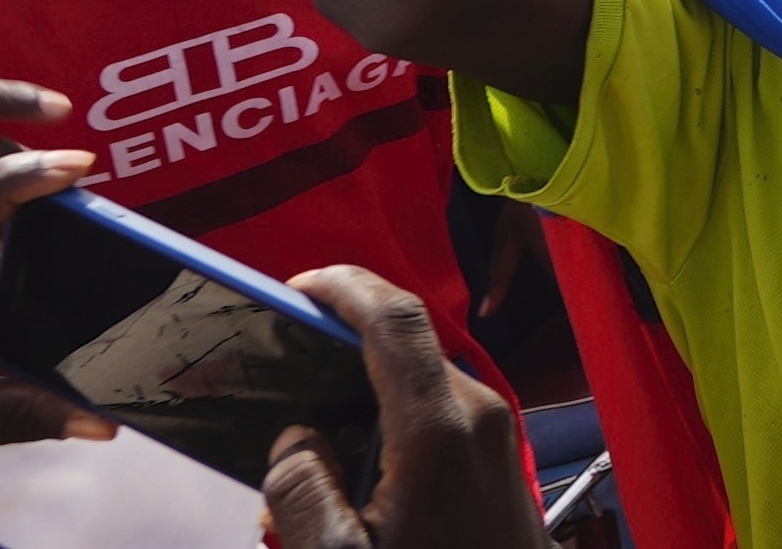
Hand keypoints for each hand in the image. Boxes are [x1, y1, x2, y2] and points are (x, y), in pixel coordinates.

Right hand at [260, 267, 545, 548]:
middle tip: (282, 372)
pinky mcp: (500, 449)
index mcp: (439, 428)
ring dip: (364, 391)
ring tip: (310, 438)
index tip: (296, 287)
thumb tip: (297, 441)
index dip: (343, 286)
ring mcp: (497, 428)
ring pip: (417, 380)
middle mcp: (477, 412)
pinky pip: (437, 409)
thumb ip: (303, 496)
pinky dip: (391, 416)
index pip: (394, 318)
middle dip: (339, 349)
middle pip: (402, 344)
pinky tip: (356, 468)